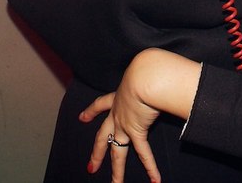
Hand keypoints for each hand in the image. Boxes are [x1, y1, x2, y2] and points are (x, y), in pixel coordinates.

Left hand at [80, 49, 201, 182]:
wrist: (144, 76)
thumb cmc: (145, 69)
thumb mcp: (141, 73)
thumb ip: (146, 77)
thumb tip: (160, 74)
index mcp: (117, 97)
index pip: (100, 105)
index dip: (90, 112)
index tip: (81, 118)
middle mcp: (117, 114)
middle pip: (102, 137)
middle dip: (96, 153)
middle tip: (90, 167)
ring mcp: (124, 125)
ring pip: (117, 152)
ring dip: (117, 171)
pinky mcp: (136, 131)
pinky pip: (143, 153)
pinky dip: (151, 168)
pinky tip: (155, 180)